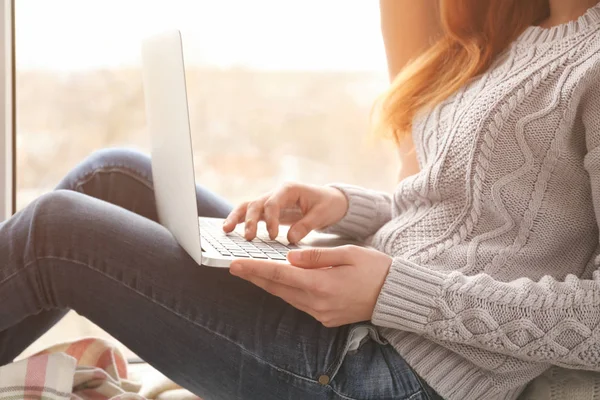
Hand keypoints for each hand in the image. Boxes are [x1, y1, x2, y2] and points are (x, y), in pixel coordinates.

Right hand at [223, 182, 348, 241]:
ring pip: (248, 206)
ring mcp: (270, 201)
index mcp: (289, 189)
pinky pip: (250, 214)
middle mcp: (276, 193)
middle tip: (249, 237)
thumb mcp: (322, 214)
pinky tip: (229, 230)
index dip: (271, 219)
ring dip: (237, 218)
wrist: (331, 201)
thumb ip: (306, 225)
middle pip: (256, 203)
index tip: (273, 236)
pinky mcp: (268, 211)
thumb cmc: (328, 205)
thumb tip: (290, 238)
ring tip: (227, 230)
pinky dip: (239, 220)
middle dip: (250, 220)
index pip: (273, 202)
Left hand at [229, 245, 392, 326]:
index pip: (279, 275)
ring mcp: (321, 314)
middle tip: (236, 267)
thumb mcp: (348, 253)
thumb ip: (316, 256)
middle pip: (278, 289)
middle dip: (256, 277)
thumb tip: (289, 259)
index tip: (235, 265)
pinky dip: (287, 292)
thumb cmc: (374, 268)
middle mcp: (318, 303)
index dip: (254, 269)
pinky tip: (281, 283)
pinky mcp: (326, 318)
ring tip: (253, 273)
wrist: (395, 295)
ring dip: (270, 285)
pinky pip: (300, 304)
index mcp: (321, 284)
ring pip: (287, 298)